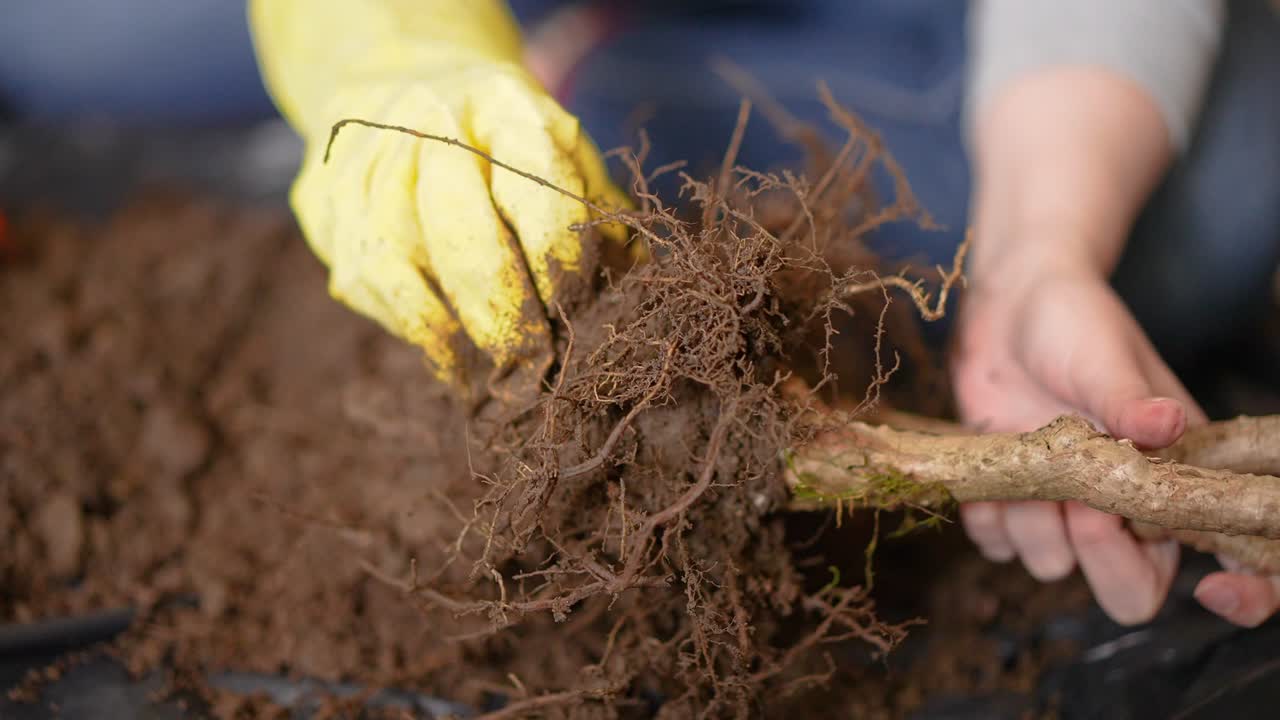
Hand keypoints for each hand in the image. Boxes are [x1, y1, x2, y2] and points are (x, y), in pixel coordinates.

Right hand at [291, 63, 632, 388]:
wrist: (402, 89)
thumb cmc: (505, 144)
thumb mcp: (564, 156)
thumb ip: (595, 215)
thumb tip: (627, 287)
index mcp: (501, 102)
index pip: (538, 190)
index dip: (561, 264)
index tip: (576, 311)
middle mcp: (426, 121)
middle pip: (461, 229)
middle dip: (506, 312)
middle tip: (537, 362)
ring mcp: (368, 162)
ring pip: (404, 261)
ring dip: (457, 332)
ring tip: (498, 373)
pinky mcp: (328, 204)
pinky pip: (371, 283)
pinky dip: (417, 333)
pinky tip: (455, 361)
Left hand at [950, 255, 1279, 625]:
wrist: (1009, 305)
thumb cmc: (1076, 325)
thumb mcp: (1107, 361)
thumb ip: (1130, 403)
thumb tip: (1169, 424)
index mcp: (1174, 477)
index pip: (1221, 555)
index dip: (1242, 595)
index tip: (1212, 589)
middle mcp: (1122, 505)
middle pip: (1128, 593)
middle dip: (1102, 558)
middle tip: (1076, 501)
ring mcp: (1062, 507)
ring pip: (1050, 565)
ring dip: (1030, 523)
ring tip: (1023, 461)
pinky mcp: (1010, 500)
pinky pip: (996, 545)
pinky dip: (986, 515)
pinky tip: (986, 465)